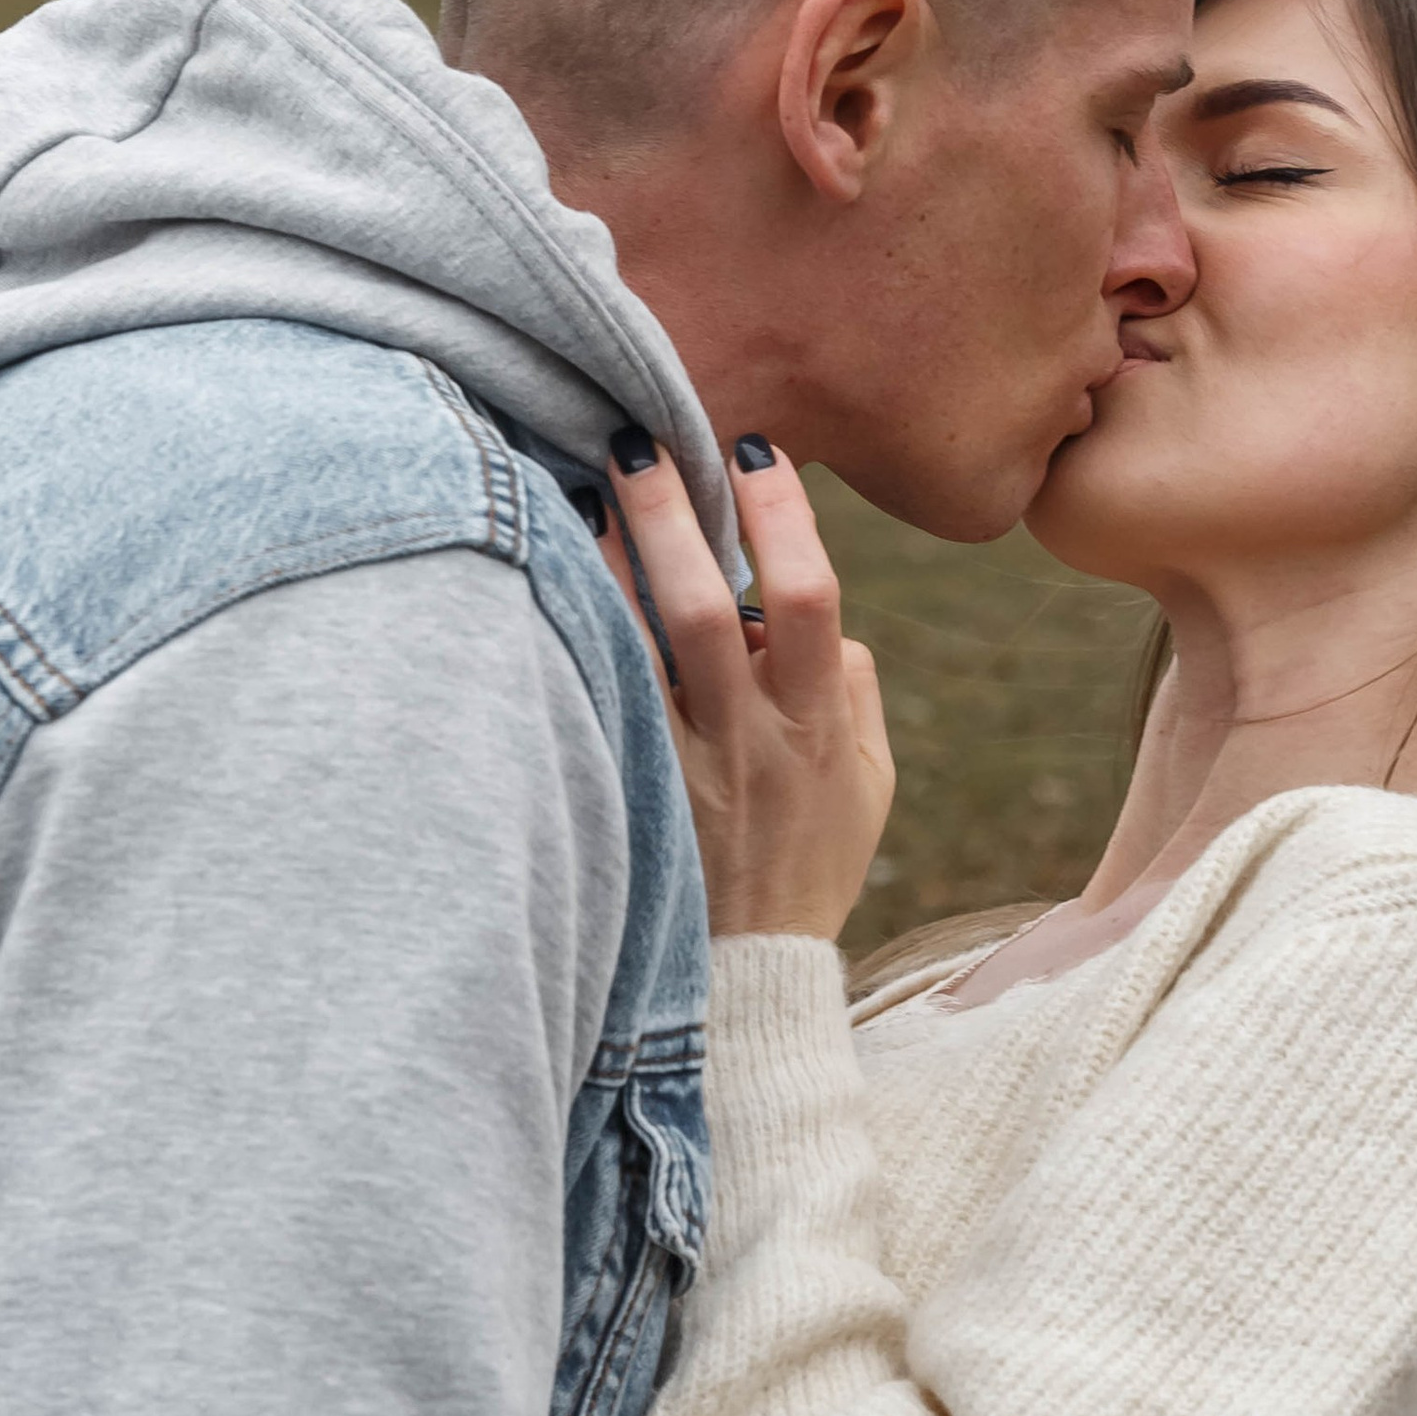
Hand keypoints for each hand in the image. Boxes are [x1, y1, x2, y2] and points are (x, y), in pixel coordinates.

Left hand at [604, 434, 893, 940]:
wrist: (749, 976)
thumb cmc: (812, 869)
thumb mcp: (869, 785)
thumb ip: (856, 693)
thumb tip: (832, 621)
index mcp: (819, 725)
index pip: (809, 597)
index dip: (784, 516)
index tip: (754, 449)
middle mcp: (750, 740)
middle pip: (707, 609)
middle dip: (676, 515)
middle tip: (638, 439)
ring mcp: (684, 769)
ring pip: (641, 650)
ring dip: (611, 562)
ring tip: (578, 489)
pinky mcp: (633, 794)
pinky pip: (602, 698)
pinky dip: (578, 634)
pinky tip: (547, 581)